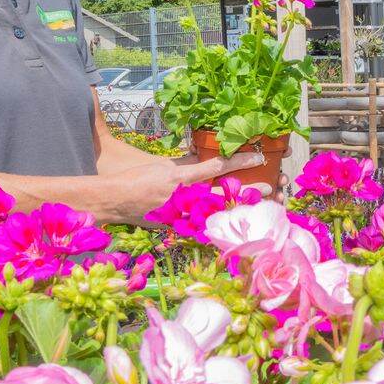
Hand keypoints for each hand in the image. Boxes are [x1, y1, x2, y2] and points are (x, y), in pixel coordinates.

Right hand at [97, 151, 264, 222]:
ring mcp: (181, 215)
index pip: (216, 166)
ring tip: (255, 204)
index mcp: (182, 179)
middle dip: (248, 190)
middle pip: (224, 194)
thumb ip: (187, 166)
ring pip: (216, 212)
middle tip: (269, 188)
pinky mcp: (176, 227)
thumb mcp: (165, 167)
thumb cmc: (137, 179)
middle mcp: (185, 198)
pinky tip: (229, 221)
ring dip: (236, 208)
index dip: (239, 161)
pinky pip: (200, 224)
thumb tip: (207, 161)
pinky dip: (215, 222)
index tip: (258, 156)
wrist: (113, 200)